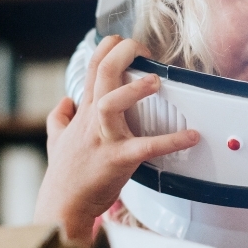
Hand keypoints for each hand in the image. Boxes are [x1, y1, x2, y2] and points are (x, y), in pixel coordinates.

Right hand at [33, 35, 199, 243]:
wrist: (62, 206)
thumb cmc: (65, 174)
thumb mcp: (55, 140)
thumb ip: (60, 117)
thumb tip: (65, 101)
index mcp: (84, 111)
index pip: (92, 67)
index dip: (109, 47)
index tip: (126, 42)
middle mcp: (92, 119)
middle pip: (102, 74)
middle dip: (122, 53)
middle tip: (142, 47)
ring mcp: (105, 139)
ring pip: (112, 103)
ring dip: (134, 89)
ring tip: (156, 81)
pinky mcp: (118, 160)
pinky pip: (147, 147)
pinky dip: (171, 140)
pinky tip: (192, 136)